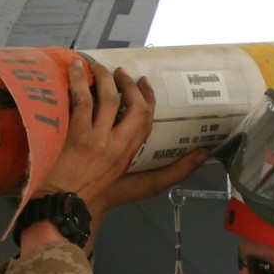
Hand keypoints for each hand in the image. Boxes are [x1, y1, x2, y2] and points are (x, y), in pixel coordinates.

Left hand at [35, 60, 207, 220]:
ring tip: (98, 67)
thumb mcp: (144, 187)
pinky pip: (81, 101)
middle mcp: (118, 145)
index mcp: (132, 153)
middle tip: (120, 72)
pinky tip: (75, 69)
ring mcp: (97, 140)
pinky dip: (79, 82)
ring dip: (105, 78)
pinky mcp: (75, 137)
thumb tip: (205, 154)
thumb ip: (173, 171)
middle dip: (129, 85)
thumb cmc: (101, 196)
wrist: (68, 207)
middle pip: (134, 107)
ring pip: (108, 99)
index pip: (147, 119)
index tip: (144, 82)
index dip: (148, 97)